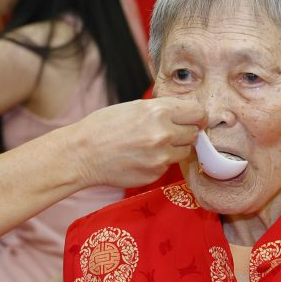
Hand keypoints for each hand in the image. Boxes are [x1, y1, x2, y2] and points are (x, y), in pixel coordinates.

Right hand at [69, 97, 205, 188]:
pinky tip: (140, 157)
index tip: (193, 119)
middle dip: (184, 132)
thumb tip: (185, 114)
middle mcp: (164, 133)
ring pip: (184, 151)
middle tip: (167, 133)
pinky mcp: (155, 173)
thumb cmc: (103, 127)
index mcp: (159, 111)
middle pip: (194, 133)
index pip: (198, 113)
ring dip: (174, 148)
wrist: (82, 154)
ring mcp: (161, 156)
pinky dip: (159, 161)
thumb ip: (162, 110)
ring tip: (151, 146)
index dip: (196, 116)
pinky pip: (168, 165)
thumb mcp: (134, 107)